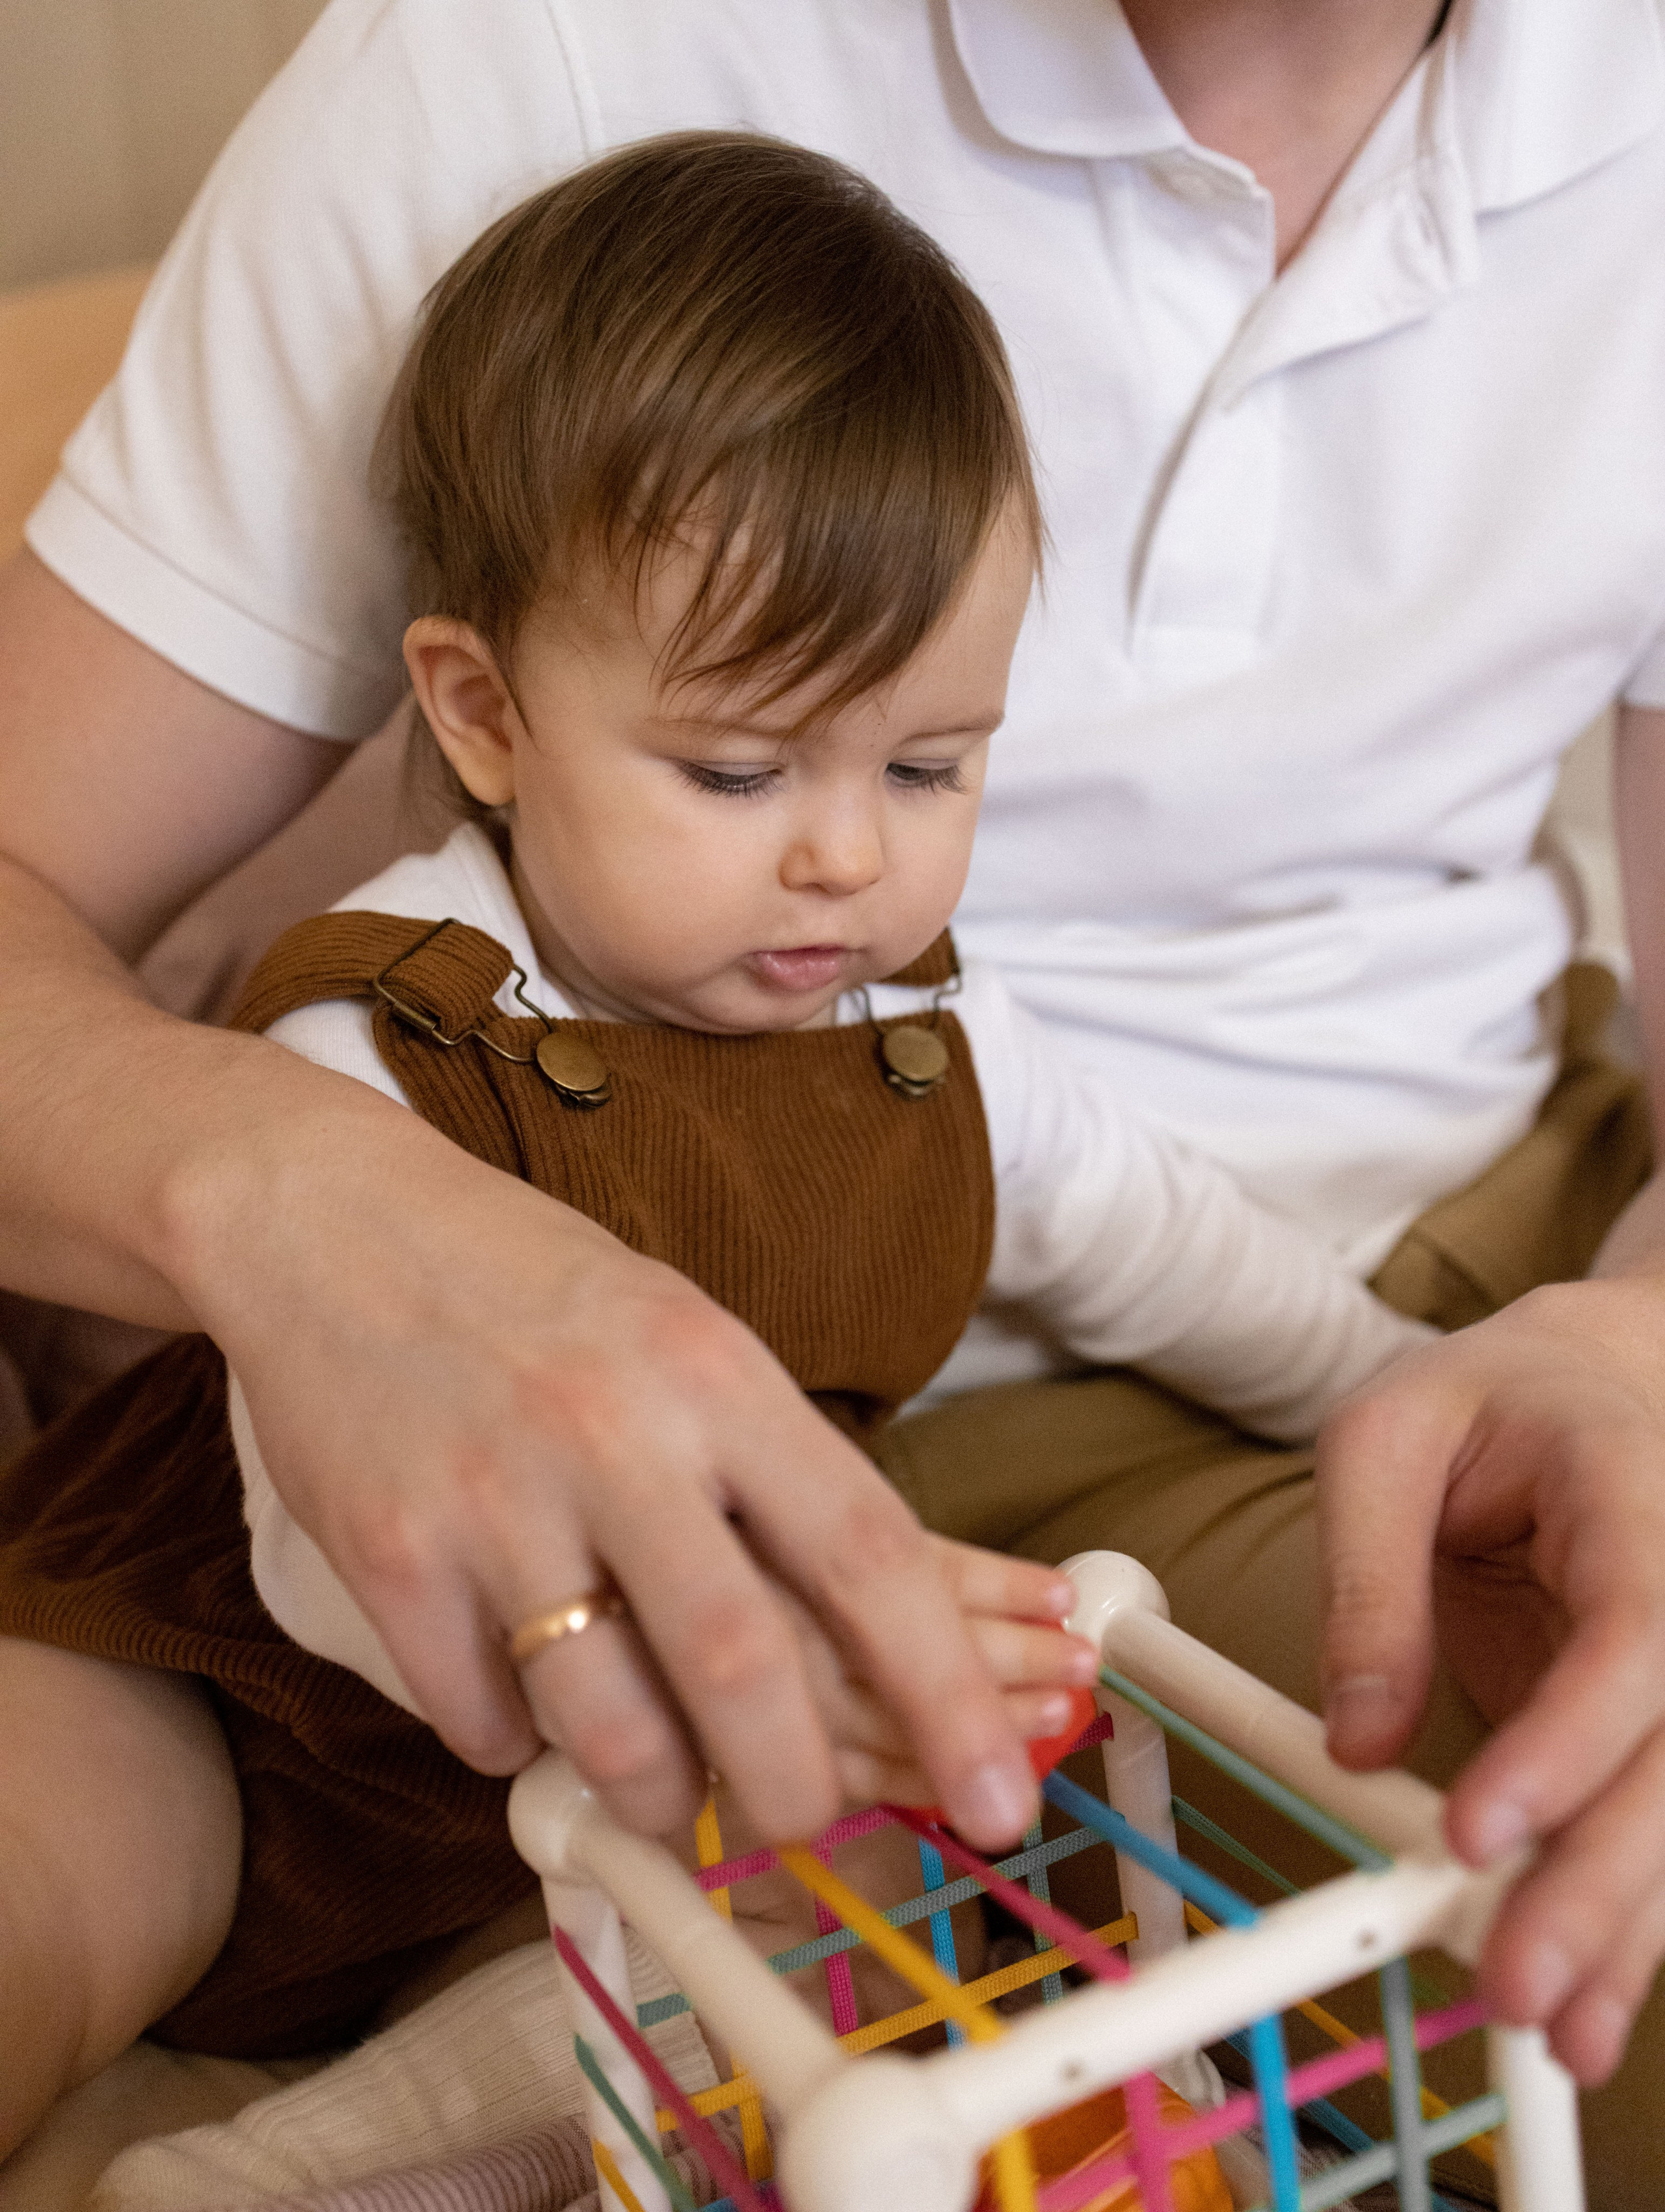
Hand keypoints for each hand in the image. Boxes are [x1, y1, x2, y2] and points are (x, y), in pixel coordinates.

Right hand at [187, 1077, 1044, 1850]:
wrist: (336, 1222)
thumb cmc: (546, 1297)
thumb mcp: (693, 1342)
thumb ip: (785, 1479)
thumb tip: (923, 1619)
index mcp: (718, 1376)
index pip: (871, 1555)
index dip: (953, 1693)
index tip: (1006, 1797)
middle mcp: (616, 1436)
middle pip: (745, 1667)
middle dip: (798, 1790)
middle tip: (807, 1826)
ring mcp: (496, 1500)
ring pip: (611, 1726)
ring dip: (657, 1794)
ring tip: (665, 1789)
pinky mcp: (391, 1555)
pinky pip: (482, 1720)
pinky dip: (520, 1745)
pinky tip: (524, 1698)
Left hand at [1315, 1278, 1664, 2083]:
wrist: (1597, 1379)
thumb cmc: (1484, 1397)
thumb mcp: (1382, 1438)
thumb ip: (1368, 1582)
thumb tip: (1354, 1742)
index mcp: (1635, 1499)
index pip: (1632, 1640)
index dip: (1565, 1748)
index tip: (1477, 1832)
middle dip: (1600, 1881)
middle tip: (1518, 1983)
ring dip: (1627, 1929)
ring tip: (1563, 2036)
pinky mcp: (1664, 1718)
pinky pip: (1659, 1817)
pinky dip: (1630, 1914)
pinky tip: (1592, 1997)